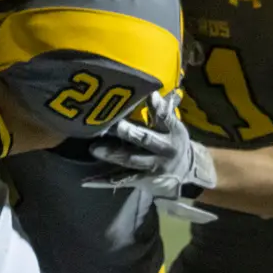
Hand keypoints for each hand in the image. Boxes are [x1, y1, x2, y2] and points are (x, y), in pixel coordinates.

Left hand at [85, 93, 217, 216]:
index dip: (157, 108)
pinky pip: (120, 180)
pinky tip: (87, 180)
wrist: (184, 173)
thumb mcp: (173, 127)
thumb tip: (151, 92)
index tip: (148, 95)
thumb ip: (162, 111)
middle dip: (128, 132)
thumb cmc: (173, 143)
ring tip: (94, 149)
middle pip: (145, 140)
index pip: (166, 118)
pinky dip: (103, 181)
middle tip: (111, 125)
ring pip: (130, 160)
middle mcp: (163, 151)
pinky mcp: (140, 180)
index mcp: (172, 133)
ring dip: (113, 155)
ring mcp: (151, 168)